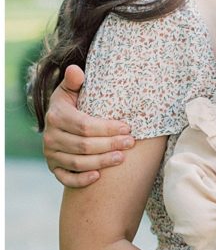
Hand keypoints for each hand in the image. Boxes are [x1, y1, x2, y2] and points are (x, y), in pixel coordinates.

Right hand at [43, 64, 134, 187]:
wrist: (58, 122)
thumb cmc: (72, 103)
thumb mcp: (70, 90)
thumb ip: (74, 80)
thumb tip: (75, 70)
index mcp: (56, 116)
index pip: (84, 125)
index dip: (107, 128)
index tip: (127, 127)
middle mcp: (50, 137)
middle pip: (84, 145)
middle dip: (109, 144)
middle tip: (130, 143)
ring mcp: (51, 154)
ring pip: (78, 163)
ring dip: (102, 162)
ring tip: (122, 157)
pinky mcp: (53, 168)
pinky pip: (66, 178)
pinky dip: (81, 180)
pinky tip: (98, 176)